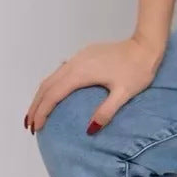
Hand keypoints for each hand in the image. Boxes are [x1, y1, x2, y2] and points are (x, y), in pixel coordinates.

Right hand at [24, 35, 164, 134]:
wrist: (146, 45)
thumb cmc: (138, 70)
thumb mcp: (125, 93)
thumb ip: (106, 111)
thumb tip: (89, 130)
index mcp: (81, 73)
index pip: (53, 95)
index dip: (42, 112)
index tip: (36, 128)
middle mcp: (75, 63)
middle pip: (46, 86)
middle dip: (36, 106)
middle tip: (29, 125)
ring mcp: (78, 57)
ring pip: (51, 77)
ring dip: (41, 95)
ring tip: (37, 113)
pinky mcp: (84, 55)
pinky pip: (60, 71)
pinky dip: (51, 85)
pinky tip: (54, 95)